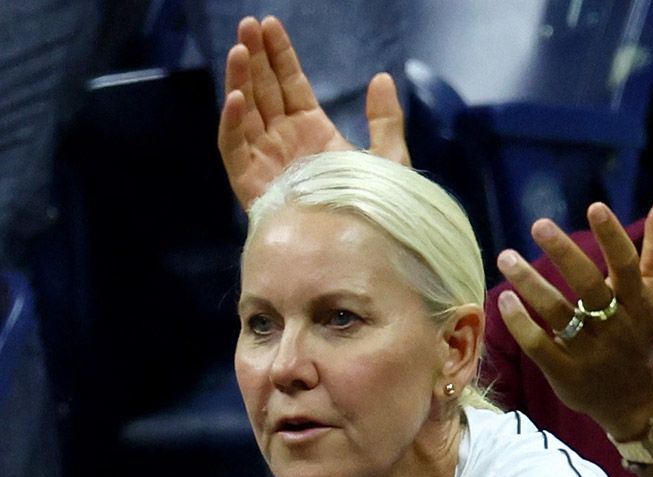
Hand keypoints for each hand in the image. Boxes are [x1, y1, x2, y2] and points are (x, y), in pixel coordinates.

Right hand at [217, 16, 408, 208]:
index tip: (270, 24)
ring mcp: (265, 159)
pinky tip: (238, 98)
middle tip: (248, 24)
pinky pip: (234, 146)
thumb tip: (382, 77)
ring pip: (245, 111)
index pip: (290, 83)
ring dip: (240, 79)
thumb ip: (384, 119)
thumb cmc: (374, 208)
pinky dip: (233, 122)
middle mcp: (284, 140)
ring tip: (240, 49)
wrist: (358, 246)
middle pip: (264, 89)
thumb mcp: (388, 159)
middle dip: (255, 56)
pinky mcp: (251, 181)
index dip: (280, 54)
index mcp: (312, 131)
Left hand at [495, 199, 652, 439]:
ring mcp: (590, 354)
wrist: (637, 399)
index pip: (627, 267)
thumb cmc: (640, 335)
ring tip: (507, 256)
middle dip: (565, 254)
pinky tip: (504, 299)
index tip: (594, 207)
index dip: (613, 238)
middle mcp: (616, 328)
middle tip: (539, 224)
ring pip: (559, 314)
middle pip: (589, 288)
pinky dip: (521, 323)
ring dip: (531, 284)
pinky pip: (539, 346)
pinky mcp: (566, 375)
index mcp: (639, 305)